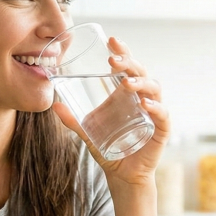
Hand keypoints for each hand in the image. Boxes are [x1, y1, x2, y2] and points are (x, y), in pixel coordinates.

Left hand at [52, 36, 169, 185]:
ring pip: (154, 89)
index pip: (127, 66)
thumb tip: (53, 105)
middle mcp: (142, 98)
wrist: (122, 175)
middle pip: (140, 72)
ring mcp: (154, 112)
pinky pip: (162, 114)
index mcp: (126, 94)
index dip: (122, 52)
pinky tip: (145, 104)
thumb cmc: (109, 149)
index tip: (111, 40)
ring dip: (141, 83)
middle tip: (113, 59)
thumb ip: (72, 120)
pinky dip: (156, 107)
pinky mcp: (161, 129)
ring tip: (126, 82)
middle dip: (128, 63)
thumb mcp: (87, 132)